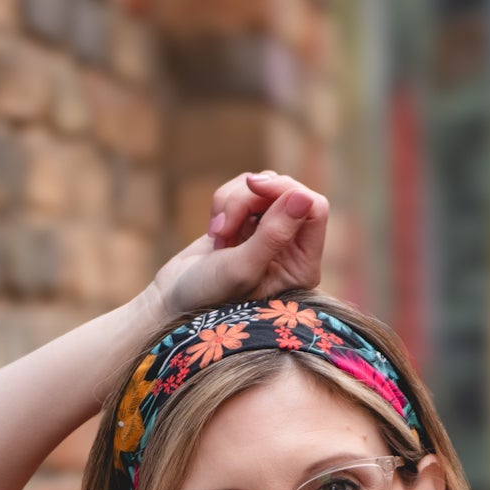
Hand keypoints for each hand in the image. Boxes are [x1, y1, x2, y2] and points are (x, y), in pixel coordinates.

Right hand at [143, 170, 329, 329]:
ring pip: (262, 188)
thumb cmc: (209, 297)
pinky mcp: (249, 221)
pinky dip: (225, 202)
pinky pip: (245, 190)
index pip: (314, 208)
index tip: (254, 189)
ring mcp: (270, 232)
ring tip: (217, 235)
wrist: (175, 301)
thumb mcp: (242, 268)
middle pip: (286, 192)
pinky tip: (214, 232)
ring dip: (234, 202)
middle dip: (249, 200)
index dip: (286, 191)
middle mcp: (292, 247)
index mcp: (302, 266)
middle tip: (224, 227)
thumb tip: (303, 198)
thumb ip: (274, 233)